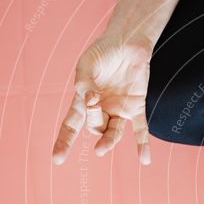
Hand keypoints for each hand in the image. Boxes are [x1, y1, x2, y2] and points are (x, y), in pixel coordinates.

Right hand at [52, 34, 152, 164]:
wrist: (127, 42)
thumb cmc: (103, 51)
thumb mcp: (88, 64)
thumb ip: (86, 83)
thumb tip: (90, 101)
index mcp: (85, 100)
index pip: (71, 125)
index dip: (64, 141)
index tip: (58, 159)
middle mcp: (102, 109)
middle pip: (95, 127)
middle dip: (93, 120)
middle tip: (95, 104)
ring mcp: (119, 109)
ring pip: (114, 133)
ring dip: (108, 142)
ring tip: (100, 150)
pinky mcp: (136, 107)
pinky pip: (140, 129)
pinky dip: (143, 145)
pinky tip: (145, 161)